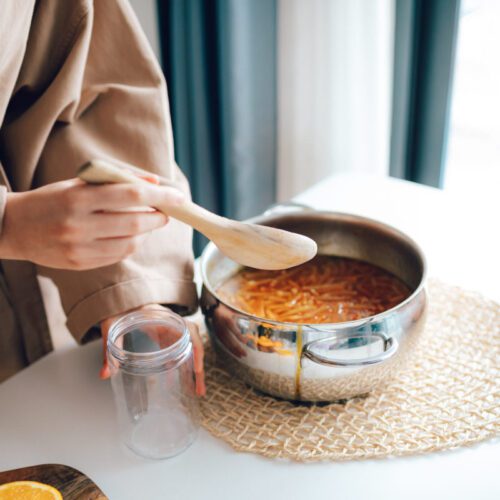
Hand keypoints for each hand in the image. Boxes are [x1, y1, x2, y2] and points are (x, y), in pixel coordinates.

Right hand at [0, 178, 183, 269]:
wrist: (13, 228)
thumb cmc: (51, 200)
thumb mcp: (78, 183)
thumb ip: (116, 181)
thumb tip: (153, 183)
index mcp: (79, 198)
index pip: (131, 195)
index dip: (160, 197)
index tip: (179, 197)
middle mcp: (79, 225)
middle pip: (136, 224)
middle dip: (159, 218)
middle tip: (166, 212)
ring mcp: (79, 248)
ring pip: (131, 243)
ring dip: (147, 233)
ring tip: (148, 223)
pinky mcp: (80, 264)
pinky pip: (118, 256)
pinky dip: (131, 245)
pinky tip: (130, 236)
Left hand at [100, 305, 205, 396]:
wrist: (114, 297)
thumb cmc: (115, 308)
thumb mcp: (111, 327)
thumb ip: (109, 349)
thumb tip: (105, 374)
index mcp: (162, 316)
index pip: (189, 329)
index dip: (197, 348)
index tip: (197, 367)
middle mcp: (170, 321)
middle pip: (193, 343)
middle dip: (199, 366)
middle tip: (199, 389)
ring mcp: (167, 327)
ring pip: (188, 347)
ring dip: (192, 367)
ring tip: (194, 389)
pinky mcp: (162, 332)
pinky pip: (176, 349)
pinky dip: (178, 364)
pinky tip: (172, 379)